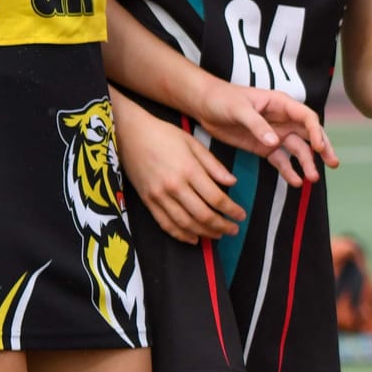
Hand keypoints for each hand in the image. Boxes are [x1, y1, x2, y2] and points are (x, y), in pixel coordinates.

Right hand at [114, 98, 241, 244]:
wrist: (130, 132)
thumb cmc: (163, 134)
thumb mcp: (192, 142)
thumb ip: (213, 164)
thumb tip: (232, 182)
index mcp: (189, 170)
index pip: (216, 198)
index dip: (232, 210)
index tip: (241, 215)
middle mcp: (174, 186)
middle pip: (203, 215)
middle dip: (222, 226)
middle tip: (233, 229)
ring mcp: (159, 195)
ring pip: (186, 223)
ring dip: (205, 233)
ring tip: (218, 235)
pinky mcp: (147, 200)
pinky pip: (165, 224)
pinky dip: (181, 235)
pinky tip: (194, 238)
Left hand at [195, 74, 336, 186]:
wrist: (203, 105)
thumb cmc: (222, 98)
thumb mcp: (238, 108)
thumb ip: (256, 125)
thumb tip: (274, 142)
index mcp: (280, 103)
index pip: (306, 117)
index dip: (315, 131)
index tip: (318, 147)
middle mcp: (283, 119)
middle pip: (309, 135)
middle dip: (322, 149)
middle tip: (332, 163)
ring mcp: (275, 134)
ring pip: (297, 150)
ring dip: (306, 163)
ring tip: (312, 179)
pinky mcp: (264, 148)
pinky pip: (281, 160)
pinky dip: (288, 171)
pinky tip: (295, 182)